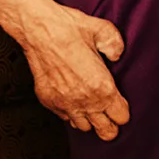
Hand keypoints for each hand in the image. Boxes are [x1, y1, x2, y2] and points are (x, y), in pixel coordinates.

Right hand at [0, 0, 128, 139]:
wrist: (35, 27)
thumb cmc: (66, 27)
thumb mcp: (102, 29)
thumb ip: (115, 44)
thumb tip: (116, 54)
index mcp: (102, 87)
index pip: (122, 118)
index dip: (123, 109)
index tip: (118, 100)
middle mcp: (85, 100)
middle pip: (106, 132)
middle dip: (110, 123)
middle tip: (107, 111)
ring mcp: (64, 102)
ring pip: (84, 127)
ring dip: (89, 118)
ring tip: (88, 104)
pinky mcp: (47, 99)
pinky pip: (64, 117)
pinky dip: (70, 111)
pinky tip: (70, 97)